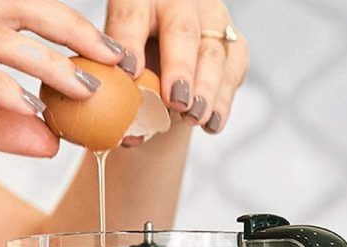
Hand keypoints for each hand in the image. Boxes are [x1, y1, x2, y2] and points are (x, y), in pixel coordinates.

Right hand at [0, 0, 127, 193]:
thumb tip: (53, 137)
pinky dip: (3, 88)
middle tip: (113, 61)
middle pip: (19, 10)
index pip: (18, 14)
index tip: (106, 57)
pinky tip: (31, 108)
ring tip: (83, 90)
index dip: (66, 29)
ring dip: (47, 63)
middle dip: (73, 31)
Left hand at [105, 0, 248, 133]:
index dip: (130, 42)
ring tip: (194, 118)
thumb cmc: (128, 71)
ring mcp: (210, 17)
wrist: (157, 74)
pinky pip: (233, 68)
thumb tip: (127, 133)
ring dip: (205, 89)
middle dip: (179, 68)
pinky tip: (212, 123)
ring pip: (212, 51)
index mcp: (137, 0)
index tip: (130, 72)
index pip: (131, 16)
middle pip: (181, 31)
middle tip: (176, 101)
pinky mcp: (231, 41)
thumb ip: (117, 87)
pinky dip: (222, 100)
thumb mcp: (113, 71)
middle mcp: (178, 1)